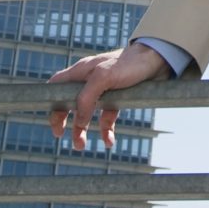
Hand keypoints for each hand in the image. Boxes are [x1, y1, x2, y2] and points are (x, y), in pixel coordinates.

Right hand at [46, 41, 169, 150]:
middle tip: (61, 136)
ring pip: (87, 114)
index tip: (51, 120)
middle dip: (64, 121)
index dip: (50, 102)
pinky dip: (105, 130)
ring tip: (81, 146)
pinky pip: (106, 118)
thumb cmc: (128, 63)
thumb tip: (77, 120)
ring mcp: (103, 90)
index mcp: (81, 71)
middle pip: (69, 103)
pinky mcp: (117, 98)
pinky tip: (109, 142)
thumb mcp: (104, 77)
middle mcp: (89, 80)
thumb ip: (87, 97)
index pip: (56, 85)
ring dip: (82, 130)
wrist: (158, 60)